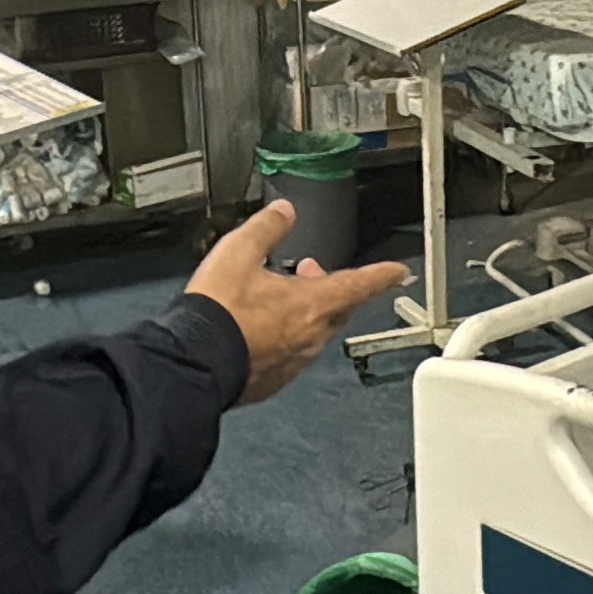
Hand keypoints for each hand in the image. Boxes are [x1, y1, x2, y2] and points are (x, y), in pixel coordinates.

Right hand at [186, 200, 411, 403]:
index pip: (360, 284)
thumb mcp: (239, 252)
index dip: (382, 274)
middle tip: (310, 272)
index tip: (399, 271)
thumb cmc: (218, 314)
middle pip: (336, 309)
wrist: (192, 363)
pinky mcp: (272, 381)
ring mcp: (293, 362)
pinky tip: (256, 330)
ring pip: (312, 333)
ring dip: (302, 313)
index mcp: (312, 304)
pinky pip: (288, 355)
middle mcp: (310, 336)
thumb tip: (284, 212)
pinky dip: (280, 338)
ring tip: (278, 297)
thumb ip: (267, 228)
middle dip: (328, 288)